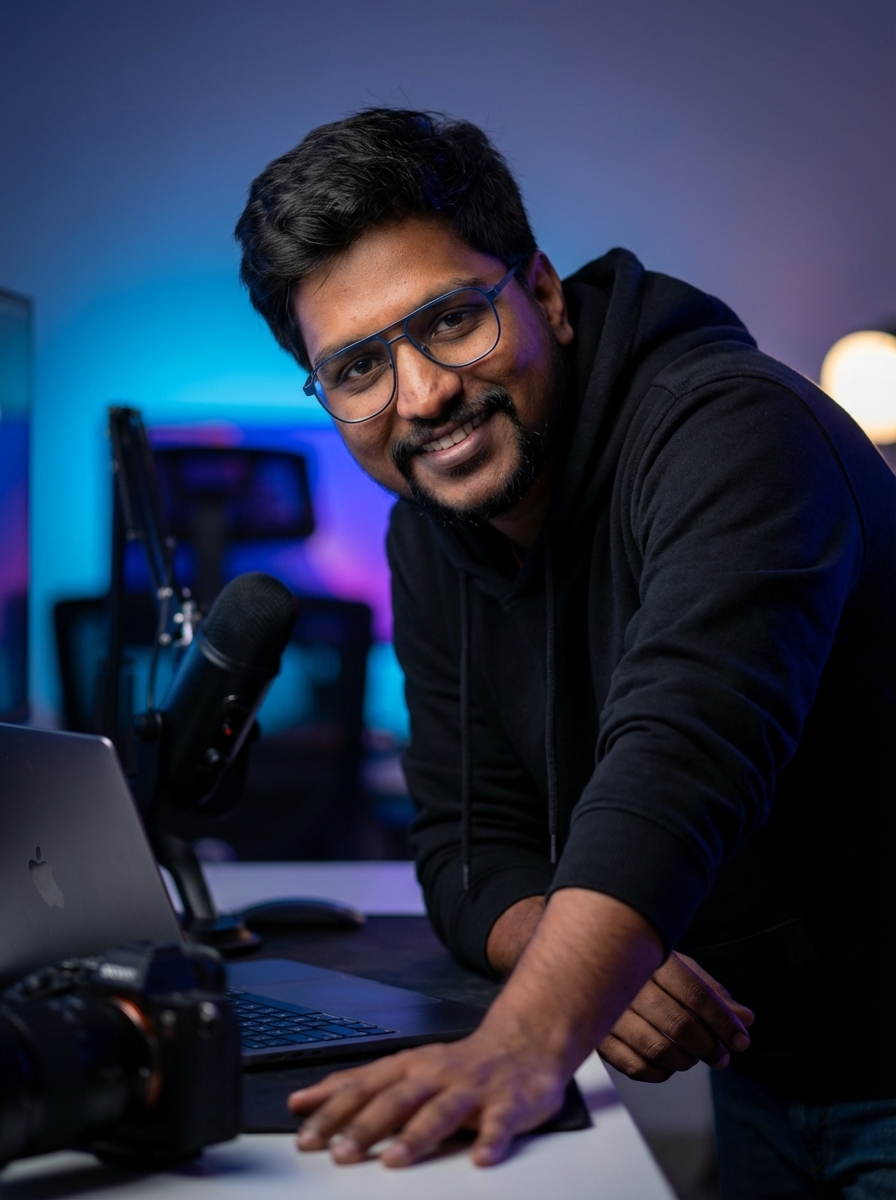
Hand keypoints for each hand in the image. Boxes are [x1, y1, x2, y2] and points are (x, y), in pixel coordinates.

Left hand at [290, 889, 662, 1166]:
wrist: (523, 1046)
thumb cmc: (457, 1065)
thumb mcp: (403, 1069)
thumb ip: (357, 1086)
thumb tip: (302, 1101)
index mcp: (410, 1066)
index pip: (364, 1086)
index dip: (332, 1110)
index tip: (303, 1134)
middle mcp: (437, 1074)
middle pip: (396, 1099)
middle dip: (365, 1126)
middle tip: (339, 1154)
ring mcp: (472, 1088)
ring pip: (441, 1111)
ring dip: (417, 1136)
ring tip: (394, 1161)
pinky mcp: (508, 1104)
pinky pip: (499, 1123)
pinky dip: (491, 1140)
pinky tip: (481, 1158)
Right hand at [598, 951, 754, 1082]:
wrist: (584, 960)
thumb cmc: (642, 964)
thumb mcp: (678, 965)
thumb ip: (711, 991)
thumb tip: (746, 1018)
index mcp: (652, 957)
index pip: (696, 994)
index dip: (724, 1021)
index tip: (741, 1040)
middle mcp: (628, 982)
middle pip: (679, 1024)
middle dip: (709, 1047)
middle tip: (722, 1057)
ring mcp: (609, 1010)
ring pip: (658, 1049)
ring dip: (686, 1061)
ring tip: (693, 1058)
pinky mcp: (596, 1036)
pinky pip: (634, 1067)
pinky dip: (658, 1073)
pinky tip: (666, 1065)